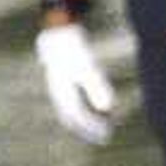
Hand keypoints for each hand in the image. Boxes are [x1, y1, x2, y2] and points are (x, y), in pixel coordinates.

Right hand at [36, 21, 119, 143]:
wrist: (58, 28)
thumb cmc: (72, 46)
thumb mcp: (87, 66)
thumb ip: (96, 87)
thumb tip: (107, 108)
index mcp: (62, 90)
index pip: (75, 116)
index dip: (89, 128)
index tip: (105, 135)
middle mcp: (59, 90)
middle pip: (72, 116)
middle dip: (88, 128)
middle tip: (106, 137)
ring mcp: (60, 84)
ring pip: (72, 108)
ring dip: (87, 119)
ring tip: (104, 126)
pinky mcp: (65, 79)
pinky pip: (73, 99)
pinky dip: (85, 107)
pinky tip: (100, 109)